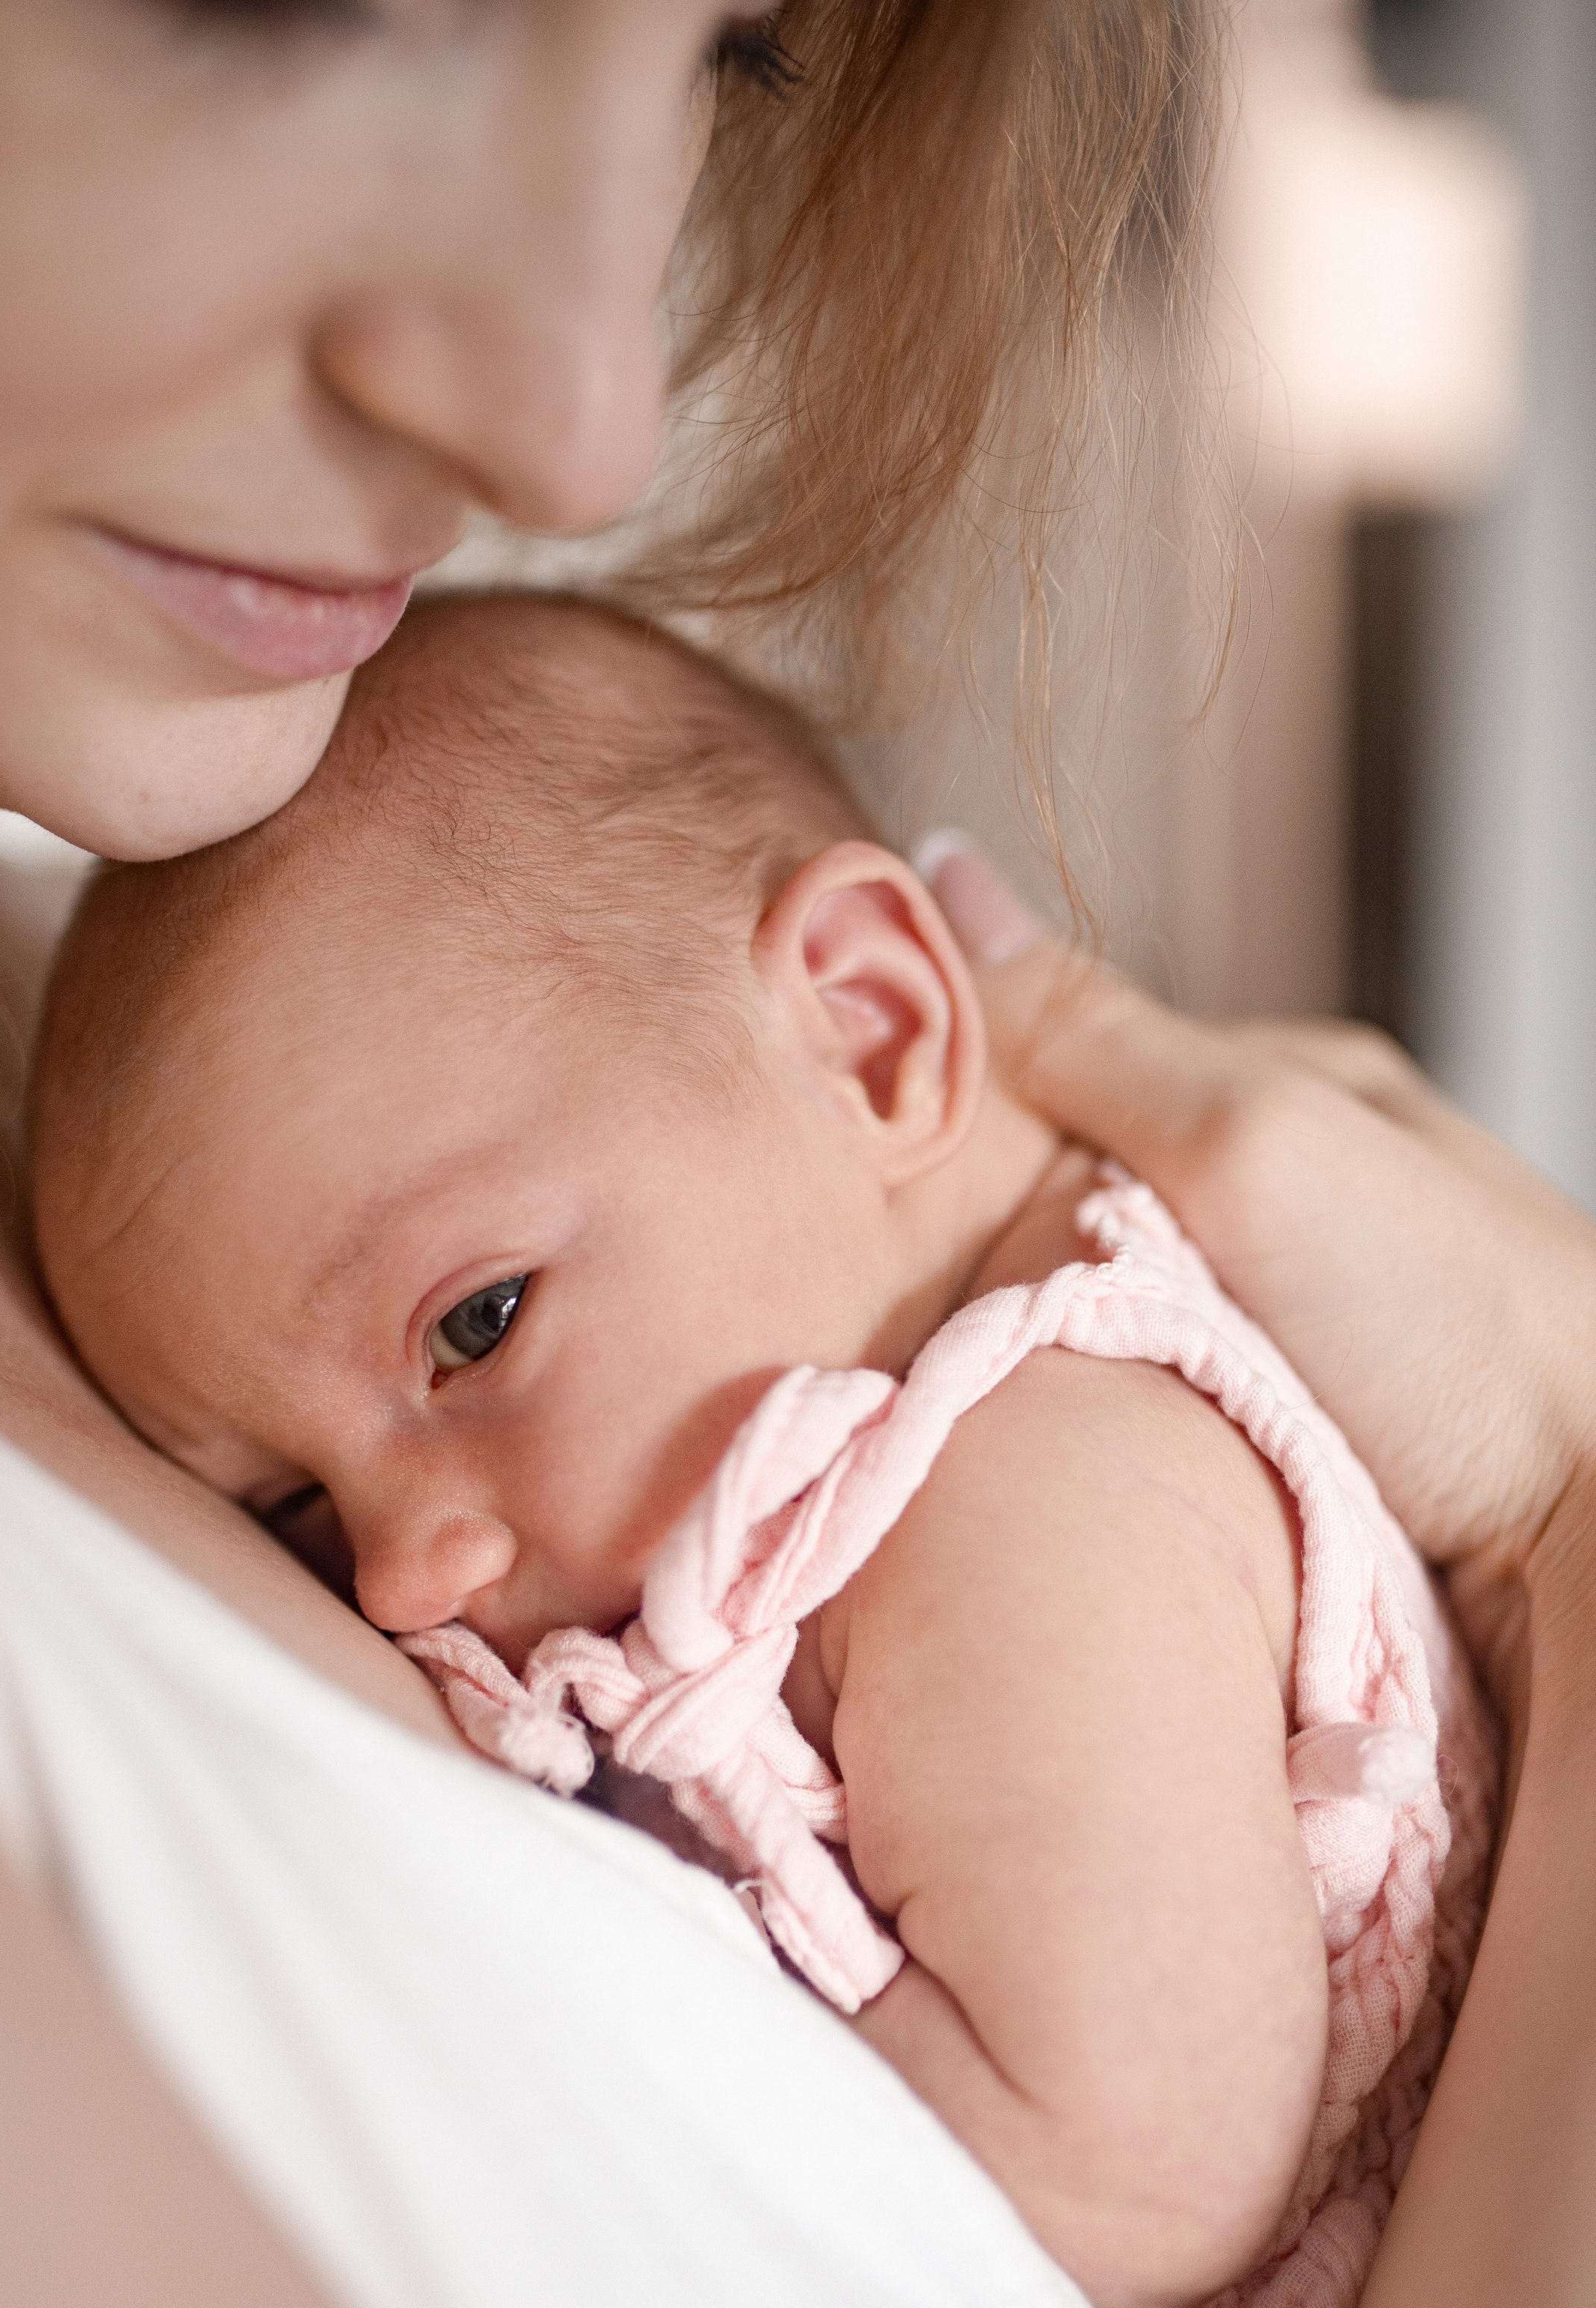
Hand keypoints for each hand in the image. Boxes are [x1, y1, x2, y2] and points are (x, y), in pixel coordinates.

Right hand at [917, 834, 1595, 1712]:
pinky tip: (1073, 1463)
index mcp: (1291, 1091)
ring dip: (1051, 1361)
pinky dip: (1101, 1436)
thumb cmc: (1457, 1330)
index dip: (972, 1120)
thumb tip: (937, 871)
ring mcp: (1297, 1326)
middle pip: (1078, 1202)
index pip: (1068, 1071)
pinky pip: (1143, 1420)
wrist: (1589, 1542)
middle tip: (955, 1323)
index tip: (888, 1183)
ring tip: (1007, 1406)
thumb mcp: (1251, 1141)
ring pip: (1101, 1318)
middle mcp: (1294, 1197)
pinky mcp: (1289, 1446)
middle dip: (1006, 1255)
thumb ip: (1089, 1033)